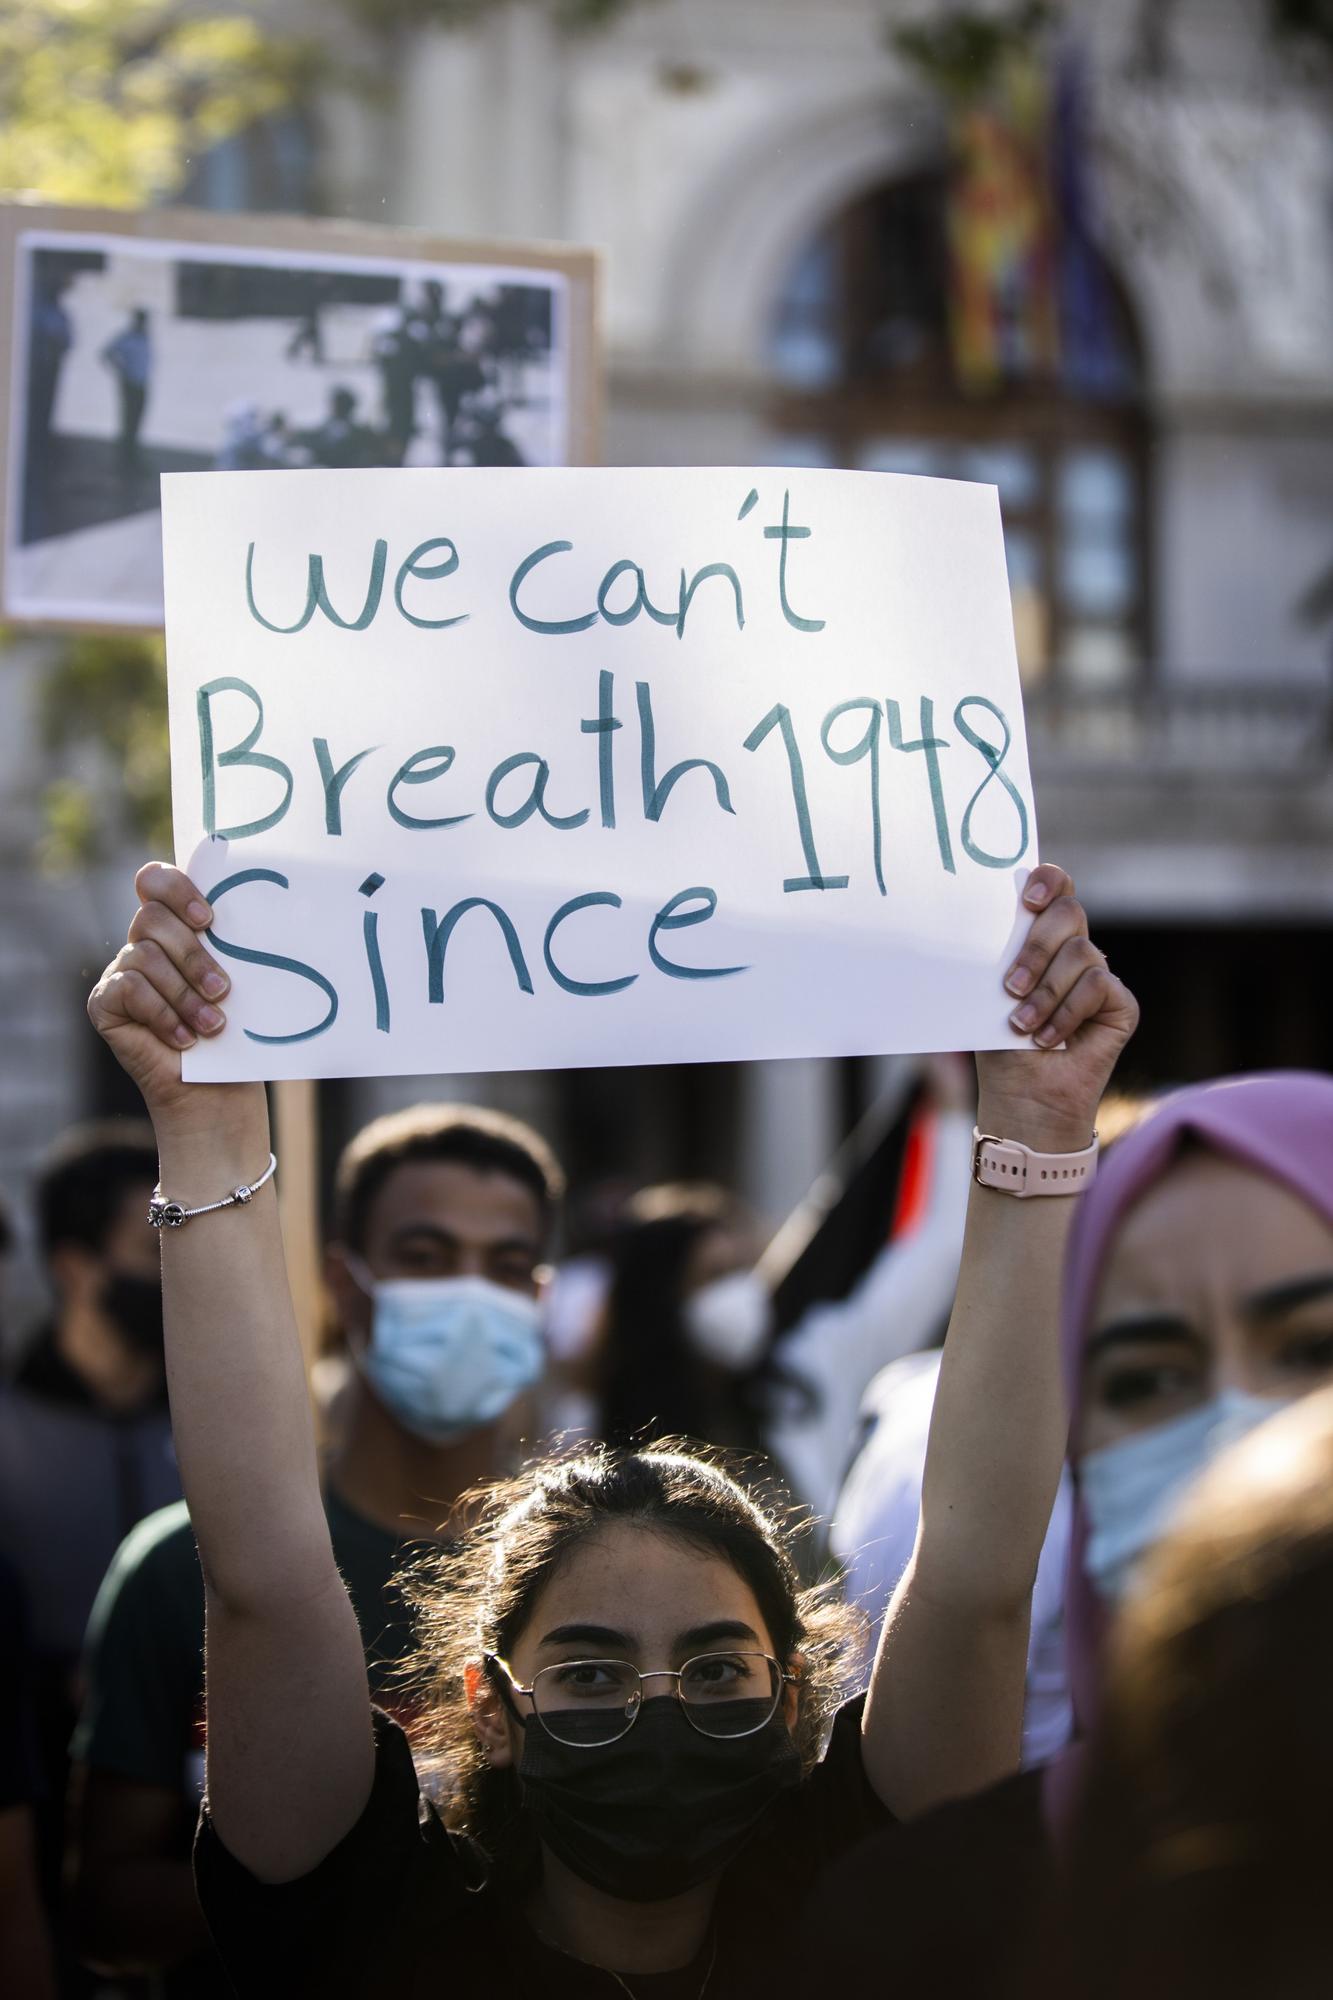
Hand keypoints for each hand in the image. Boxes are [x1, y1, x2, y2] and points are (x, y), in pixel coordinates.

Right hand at [87, 862, 258, 1131]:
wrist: (217, 1089)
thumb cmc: (235, 1031)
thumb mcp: (239, 980)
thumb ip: (232, 944)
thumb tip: (264, 910)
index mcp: (174, 927)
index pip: (155, 880)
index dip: (177, 889)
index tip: (209, 920)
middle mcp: (141, 943)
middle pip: (151, 918)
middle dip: (193, 956)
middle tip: (223, 990)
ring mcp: (119, 972)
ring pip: (144, 956)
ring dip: (184, 994)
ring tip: (213, 1025)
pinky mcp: (104, 1003)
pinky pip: (128, 989)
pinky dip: (162, 1014)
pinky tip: (184, 1039)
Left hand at [975, 864, 1137, 1152]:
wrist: (1024, 1100)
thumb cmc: (1001, 1048)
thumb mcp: (991, 996)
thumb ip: (1000, 956)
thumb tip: (985, 921)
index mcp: (1041, 941)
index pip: (1056, 889)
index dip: (1048, 881)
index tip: (1026, 899)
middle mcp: (1073, 952)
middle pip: (1070, 912)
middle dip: (1037, 946)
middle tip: (1010, 986)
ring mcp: (1099, 977)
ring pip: (1081, 954)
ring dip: (1046, 994)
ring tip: (1022, 1026)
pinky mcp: (1120, 1004)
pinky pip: (1098, 986)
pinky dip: (1067, 1014)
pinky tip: (1048, 1038)